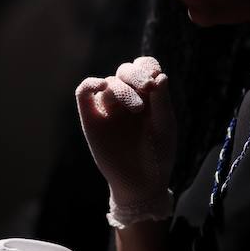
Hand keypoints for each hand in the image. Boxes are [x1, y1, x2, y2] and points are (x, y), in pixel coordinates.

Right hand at [75, 57, 175, 216]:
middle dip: (136, 75)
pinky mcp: (91, 118)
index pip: (144, 66)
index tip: (155, 82)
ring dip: (124, 89)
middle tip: (147, 89)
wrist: (141, 184)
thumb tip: (159, 75)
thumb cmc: (157, 155)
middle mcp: (127, 97)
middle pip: (126, 70)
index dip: (148, 67)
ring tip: (138, 108)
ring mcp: (108, 107)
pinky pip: (84, 92)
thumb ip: (162, 101)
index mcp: (147, 95)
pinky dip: (91, 83)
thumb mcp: (165, 126)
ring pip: (110, 82)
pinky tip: (103, 85)